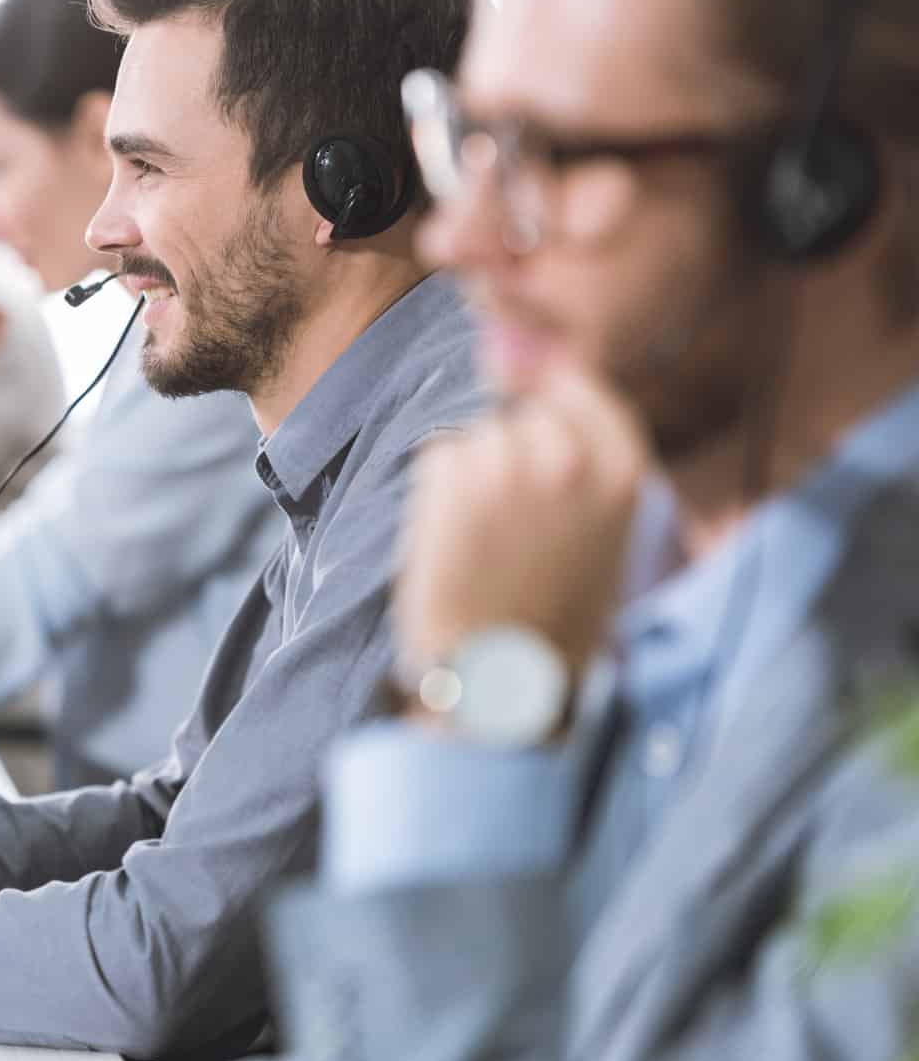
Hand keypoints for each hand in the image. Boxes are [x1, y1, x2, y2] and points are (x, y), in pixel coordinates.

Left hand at [396, 365, 648, 683]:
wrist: (502, 681)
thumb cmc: (554, 623)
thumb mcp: (605, 540)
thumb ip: (586, 470)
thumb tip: (535, 380)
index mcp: (622, 475)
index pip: (583, 392)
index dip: (553, 401)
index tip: (535, 425)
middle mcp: (570, 458)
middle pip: (524, 415)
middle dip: (512, 452)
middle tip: (507, 521)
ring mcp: (509, 463)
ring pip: (478, 435)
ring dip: (472, 472)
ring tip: (482, 539)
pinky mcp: (453, 477)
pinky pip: (440, 455)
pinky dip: (438, 489)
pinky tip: (452, 539)